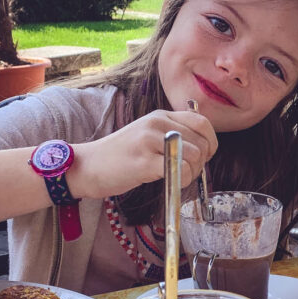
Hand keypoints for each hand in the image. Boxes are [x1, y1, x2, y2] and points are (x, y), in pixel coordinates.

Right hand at [69, 109, 216, 198]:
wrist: (87, 166)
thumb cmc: (120, 157)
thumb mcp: (148, 136)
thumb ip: (173, 136)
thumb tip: (203, 151)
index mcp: (161, 116)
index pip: (203, 122)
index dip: (210, 143)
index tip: (202, 157)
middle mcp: (157, 123)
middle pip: (202, 142)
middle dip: (201, 162)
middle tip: (186, 172)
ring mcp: (150, 140)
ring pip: (194, 157)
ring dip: (191, 173)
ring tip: (175, 178)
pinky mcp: (144, 161)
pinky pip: (180, 170)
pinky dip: (181, 180)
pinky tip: (169, 182)